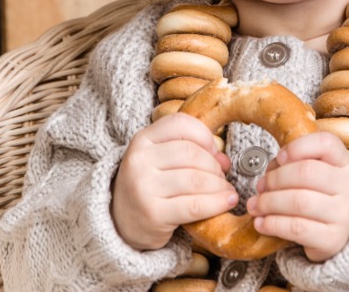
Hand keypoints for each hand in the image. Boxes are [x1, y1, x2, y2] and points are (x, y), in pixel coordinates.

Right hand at [111, 112, 237, 249]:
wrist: (120, 224)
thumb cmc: (149, 186)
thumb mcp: (160, 160)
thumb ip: (190, 151)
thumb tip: (224, 159)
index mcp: (142, 140)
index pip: (179, 124)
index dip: (204, 134)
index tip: (214, 149)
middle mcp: (139, 160)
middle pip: (191, 153)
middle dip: (214, 164)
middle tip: (221, 175)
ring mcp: (143, 187)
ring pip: (196, 179)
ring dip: (218, 185)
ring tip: (225, 190)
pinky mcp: (153, 214)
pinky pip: (194, 205)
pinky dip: (217, 203)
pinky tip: (227, 201)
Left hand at [246, 132, 348, 261]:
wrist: (339, 232)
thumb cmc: (321, 195)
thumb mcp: (316, 172)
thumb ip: (293, 164)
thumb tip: (269, 173)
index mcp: (344, 163)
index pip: (326, 143)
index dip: (298, 146)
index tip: (280, 157)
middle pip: (306, 172)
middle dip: (275, 178)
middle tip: (260, 186)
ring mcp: (343, 214)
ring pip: (299, 202)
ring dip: (269, 202)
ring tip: (256, 205)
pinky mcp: (332, 240)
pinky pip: (297, 228)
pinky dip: (273, 224)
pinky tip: (261, 223)